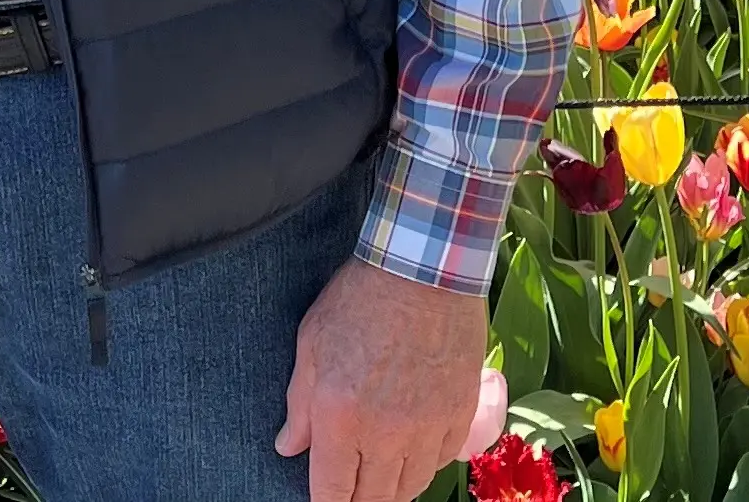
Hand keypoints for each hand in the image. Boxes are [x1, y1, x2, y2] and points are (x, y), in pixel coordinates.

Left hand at [274, 258, 490, 501]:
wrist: (423, 270)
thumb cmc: (359, 299)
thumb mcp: (311, 344)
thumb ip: (300, 404)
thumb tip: (289, 447)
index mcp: (341, 416)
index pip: (332, 491)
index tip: (325, 501)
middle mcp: (386, 433)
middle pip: (374, 499)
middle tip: (351, 493)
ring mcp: (427, 427)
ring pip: (411, 487)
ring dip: (392, 489)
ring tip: (381, 479)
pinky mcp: (459, 414)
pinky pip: (442, 461)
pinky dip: (425, 464)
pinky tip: (413, 453)